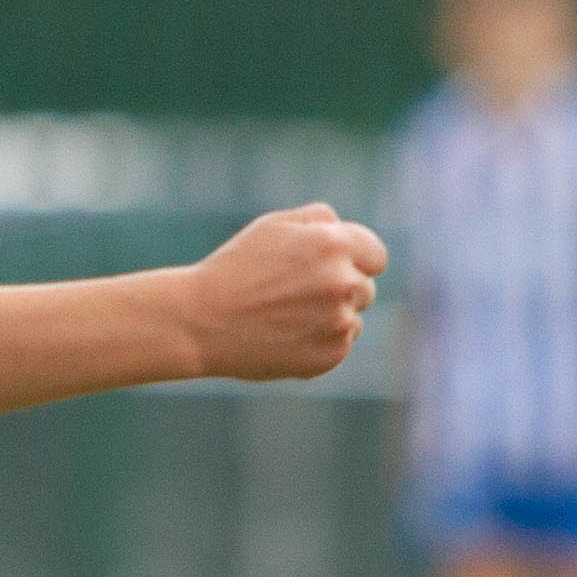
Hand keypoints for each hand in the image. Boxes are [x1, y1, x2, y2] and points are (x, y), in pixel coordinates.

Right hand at [180, 204, 384, 383]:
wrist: (201, 321)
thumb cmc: (235, 269)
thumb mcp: (273, 226)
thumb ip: (320, 220)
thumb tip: (346, 229)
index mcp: (334, 244)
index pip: (376, 255)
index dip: (356, 260)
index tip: (334, 268)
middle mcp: (343, 282)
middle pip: (366, 287)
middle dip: (340, 288)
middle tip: (296, 293)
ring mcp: (339, 323)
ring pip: (353, 317)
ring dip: (332, 315)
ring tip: (286, 315)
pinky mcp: (330, 356)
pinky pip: (340, 344)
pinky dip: (320, 341)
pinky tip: (285, 335)